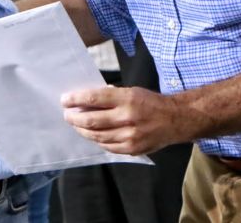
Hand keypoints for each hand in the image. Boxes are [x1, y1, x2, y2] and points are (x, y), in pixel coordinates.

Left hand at [61, 86, 184, 154]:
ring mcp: (130, 136)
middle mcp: (128, 118)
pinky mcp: (132, 149)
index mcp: (127, 99)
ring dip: (82, 130)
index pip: (95, 98)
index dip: (76, 99)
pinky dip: (97, 140)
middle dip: (74, 118)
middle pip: (92, 120)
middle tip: (66, 115)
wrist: (176, 120)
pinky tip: (92, 135)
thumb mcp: (132, 91)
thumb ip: (111, 96)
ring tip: (76, 125)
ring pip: (97, 136)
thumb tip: (87, 100)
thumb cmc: (151, 103)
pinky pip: (107, 146)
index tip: (64, 100)